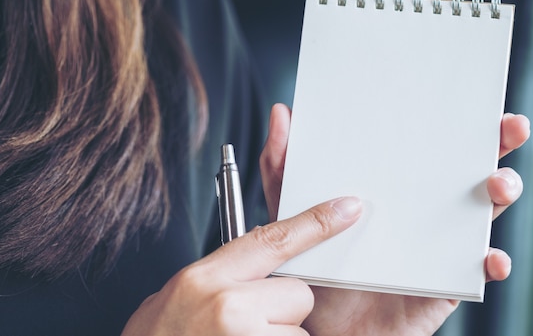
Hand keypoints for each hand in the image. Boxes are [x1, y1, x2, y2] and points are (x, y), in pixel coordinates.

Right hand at [121, 196, 362, 335]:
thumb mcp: (185, 293)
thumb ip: (227, 272)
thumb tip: (270, 255)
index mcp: (205, 278)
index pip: (273, 239)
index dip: (315, 222)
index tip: (346, 209)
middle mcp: (227, 306)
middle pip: (298, 292)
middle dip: (285, 310)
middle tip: (249, 325)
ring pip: (299, 330)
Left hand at [259, 104, 529, 335]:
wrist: (317, 324)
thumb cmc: (310, 263)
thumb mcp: (290, 209)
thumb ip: (283, 166)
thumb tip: (282, 113)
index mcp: (391, 187)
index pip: (428, 146)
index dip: (454, 122)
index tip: (472, 100)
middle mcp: (420, 210)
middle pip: (467, 171)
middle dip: (495, 145)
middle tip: (508, 127)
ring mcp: (436, 245)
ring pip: (480, 214)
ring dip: (500, 193)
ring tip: (497, 185)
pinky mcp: (444, 283)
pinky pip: (476, 271)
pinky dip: (490, 261)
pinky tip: (489, 256)